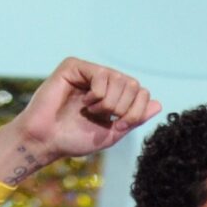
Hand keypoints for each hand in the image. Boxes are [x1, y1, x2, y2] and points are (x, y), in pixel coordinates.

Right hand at [0, 59, 157, 185]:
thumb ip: (135, 118)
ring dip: (109, 103)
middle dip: (123, 108)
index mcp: (114, 95)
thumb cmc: (76, 138)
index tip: (118, 125)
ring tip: (90, 110)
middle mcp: (103, 80)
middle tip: (103, 117)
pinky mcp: (74, 66)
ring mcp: (89, 72)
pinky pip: (102, 74)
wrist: (48, 140)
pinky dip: (97, 94)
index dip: (136, 112)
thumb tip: (158, 104)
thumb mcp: (113, 132)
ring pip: (121, 79)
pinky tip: (83, 101)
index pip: (142, 93)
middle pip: (134, 85)